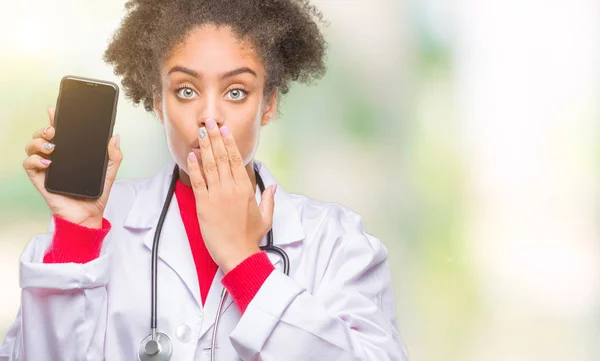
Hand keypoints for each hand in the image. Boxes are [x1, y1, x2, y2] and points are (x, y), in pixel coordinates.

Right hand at [22, 107, 123, 227]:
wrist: (89, 215)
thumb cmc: (95, 195)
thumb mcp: (109, 172)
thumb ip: (113, 155)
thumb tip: (115, 137)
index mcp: (70, 154)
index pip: (59, 133)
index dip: (54, 119)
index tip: (55, 109)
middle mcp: (56, 158)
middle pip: (41, 137)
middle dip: (44, 128)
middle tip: (53, 129)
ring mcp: (46, 168)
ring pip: (32, 147)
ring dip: (38, 142)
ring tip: (52, 145)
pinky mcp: (40, 180)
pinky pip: (28, 165)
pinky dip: (35, 160)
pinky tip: (48, 162)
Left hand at [186, 119, 275, 272]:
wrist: (237, 253)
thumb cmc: (250, 237)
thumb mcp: (265, 217)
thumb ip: (268, 199)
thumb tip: (274, 187)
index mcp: (246, 189)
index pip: (236, 160)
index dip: (229, 143)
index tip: (224, 131)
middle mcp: (231, 188)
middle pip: (222, 157)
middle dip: (215, 138)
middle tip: (209, 123)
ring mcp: (217, 195)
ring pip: (210, 165)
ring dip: (205, 147)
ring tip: (200, 132)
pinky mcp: (204, 204)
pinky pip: (198, 181)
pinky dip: (194, 167)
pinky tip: (192, 155)